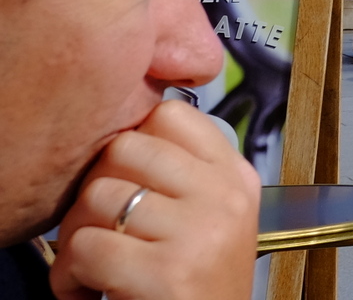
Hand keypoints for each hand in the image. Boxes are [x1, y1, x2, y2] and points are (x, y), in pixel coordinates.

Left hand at [49, 101, 259, 299]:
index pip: (169, 114)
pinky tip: (90, 291)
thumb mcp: (213, 217)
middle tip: (100, 228)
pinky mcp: (167, 272)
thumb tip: (127, 138)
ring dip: (75, 236)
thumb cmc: (197, 287)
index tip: (128, 179)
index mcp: (236, 177)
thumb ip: (185, 174)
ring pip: (98, 195)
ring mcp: (200, 232)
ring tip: (92, 266)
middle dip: (94, 189)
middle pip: (124, 148)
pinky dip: (71, 275)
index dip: (132, 141)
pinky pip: (86, 247)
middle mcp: (225, 197)